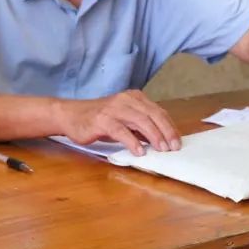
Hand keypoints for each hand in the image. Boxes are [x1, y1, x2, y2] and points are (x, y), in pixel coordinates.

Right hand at [57, 90, 180, 155]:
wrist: (71, 115)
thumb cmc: (100, 120)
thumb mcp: (125, 120)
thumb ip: (141, 127)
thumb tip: (161, 141)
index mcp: (135, 98)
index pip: (158, 111)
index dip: (170, 127)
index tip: (178, 141)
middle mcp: (126, 100)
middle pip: (153, 115)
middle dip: (166, 131)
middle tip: (173, 147)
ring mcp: (114, 109)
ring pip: (140, 120)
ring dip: (154, 136)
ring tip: (161, 149)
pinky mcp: (102, 120)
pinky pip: (121, 130)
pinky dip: (132, 141)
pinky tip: (140, 151)